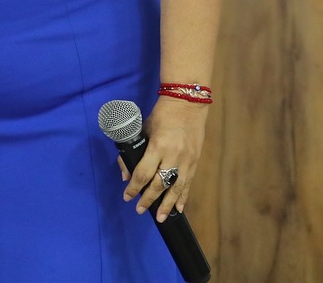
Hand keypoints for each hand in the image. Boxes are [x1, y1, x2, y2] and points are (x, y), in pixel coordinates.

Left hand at [121, 97, 208, 218]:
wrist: (187, 104)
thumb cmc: (161, 115)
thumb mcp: (144, 129)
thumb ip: (134, 151)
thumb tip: (126, 174)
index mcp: (158, 146)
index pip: (144, 173)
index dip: (134, 187)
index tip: (126, 196)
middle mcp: (174, 156)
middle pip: (159, 184)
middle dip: (148, 199)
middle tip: (139, 210)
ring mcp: (187, 161)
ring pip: (176, 188)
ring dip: (167, 205)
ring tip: (160, 218)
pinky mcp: (195, 162)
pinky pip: (188, 184)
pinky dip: (183, 197)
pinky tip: (178, 208)